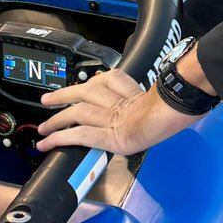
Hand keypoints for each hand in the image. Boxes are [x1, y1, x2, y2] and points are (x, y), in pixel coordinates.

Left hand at [37, 71, 198, 157]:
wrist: (177, 112)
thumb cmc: (179, 106)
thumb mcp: (169, 99)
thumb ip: (159, 99)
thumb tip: (170, 98)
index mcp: (134, 93)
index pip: (110, 79)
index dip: (95, 81)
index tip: (86, 83)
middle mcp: (119, 102)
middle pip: (86, 91)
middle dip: (64, 95)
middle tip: (48, 99)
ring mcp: (113, 118)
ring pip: (79, 112)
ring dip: (57, 118)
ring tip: (43, 127)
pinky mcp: (109, 136)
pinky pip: (80, 135)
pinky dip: (62, 137)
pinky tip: (49, 142)